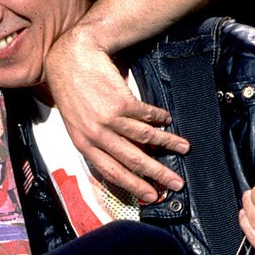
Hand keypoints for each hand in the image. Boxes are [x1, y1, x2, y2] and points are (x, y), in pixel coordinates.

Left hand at [44, 24, 188, 204]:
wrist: (70, 59)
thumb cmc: (72, 91)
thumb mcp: (77, 122)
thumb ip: (97, 141)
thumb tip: (125, 157)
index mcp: (84, 144)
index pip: (112, 172)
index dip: (134, 185)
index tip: (151, 195)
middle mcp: (97, 135)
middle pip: (133, 160)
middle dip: (157, 173)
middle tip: (175, 183)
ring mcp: (109, 119)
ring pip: (145, 138)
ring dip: (168, 144)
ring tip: (184, 148)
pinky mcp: (121, 101)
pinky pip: (147, 115)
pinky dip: (160, 119)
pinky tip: (168, 120)